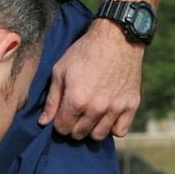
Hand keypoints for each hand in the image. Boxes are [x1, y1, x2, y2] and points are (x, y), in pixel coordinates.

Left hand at [39, 19, 142, 140]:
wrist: (117, 38)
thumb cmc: (85, 51)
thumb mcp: (61, 70)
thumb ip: (52, 99)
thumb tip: (43, 122)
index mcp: (76, 100)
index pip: (62, 129)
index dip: (59, 123)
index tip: (62, 114)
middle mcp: (96, 108)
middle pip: (79, 134)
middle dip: (73, 127)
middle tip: (75, 114)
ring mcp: (115, 108)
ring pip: (98, 136)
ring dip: (91, 129)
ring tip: (90, 116)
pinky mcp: (131, 105)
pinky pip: (120, 131)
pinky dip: (112, 127)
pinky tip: (107, 117)